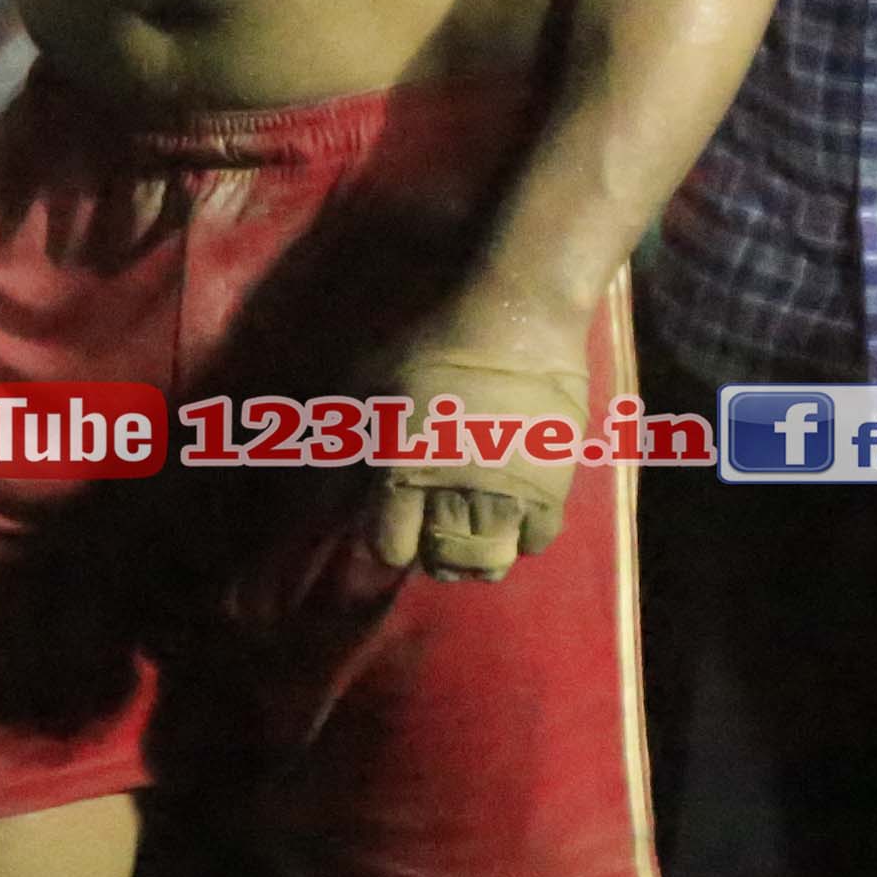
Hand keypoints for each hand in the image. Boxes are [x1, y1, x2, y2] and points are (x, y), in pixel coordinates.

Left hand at [368, 325, 583, 581]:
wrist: (518, 315)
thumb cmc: (434, 342)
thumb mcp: (370, 387)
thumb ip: (349, 443)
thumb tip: (323, 493)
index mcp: (403, 468)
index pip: (389, 545)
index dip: (387, 541)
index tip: (393, 525)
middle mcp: (453, 489)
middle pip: (441, 561)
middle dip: (432, 554)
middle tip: (434, 534)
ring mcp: (508, 491)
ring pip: (490, 561)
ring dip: (476, 557)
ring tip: (474, 536)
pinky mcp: (553, 484)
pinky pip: (537, 541)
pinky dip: (523, 538)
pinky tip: (513, 516)